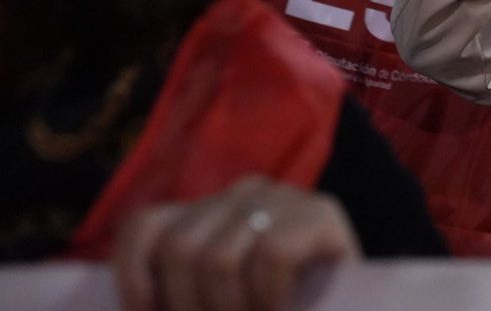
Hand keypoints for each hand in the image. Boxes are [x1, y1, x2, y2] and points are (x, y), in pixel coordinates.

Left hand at [111, 175, 358, 310]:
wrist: (357, 309)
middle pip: (179, 249)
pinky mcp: (322, 215)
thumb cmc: (279, 307)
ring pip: (219, 258)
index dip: (134, 279)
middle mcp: (243, 191)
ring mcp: (285, 198)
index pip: (144, 226)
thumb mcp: (214, 300)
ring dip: (231, 309)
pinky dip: (268, 298)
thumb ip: (180, 297)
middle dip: (190, 308)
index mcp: (208, 209)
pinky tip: (279, 310)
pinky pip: (271, 255)